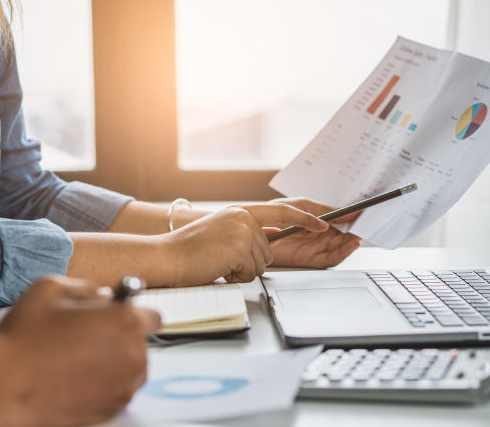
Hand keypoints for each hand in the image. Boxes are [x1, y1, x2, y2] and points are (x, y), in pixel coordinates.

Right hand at [0, 276, 160, 426]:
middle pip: (140, 344)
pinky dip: (103, 384)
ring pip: (130, 369)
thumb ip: (87, 288)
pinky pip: (117, 391)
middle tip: (86, 336)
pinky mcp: (110, 411)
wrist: (3, 386)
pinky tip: (74, 377)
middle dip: (120, 337)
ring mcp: (124, 387)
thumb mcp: (52, 289)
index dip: (134, 312)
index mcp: (126, 321)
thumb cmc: (25, 337)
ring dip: (113, 362)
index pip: (153, 316)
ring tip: (76, 358)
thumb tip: (103, 296)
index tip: (116, 315)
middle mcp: (134, 356)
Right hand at [163, 204, 328, 285]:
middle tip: (223, 260)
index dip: (305, 218)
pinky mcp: (240, 247)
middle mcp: (243, 217)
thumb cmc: (188, 252)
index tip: (325, 223)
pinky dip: (235, 277)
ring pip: (262, 264)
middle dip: (250, 263)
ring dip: (241, 271)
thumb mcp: (221, 233)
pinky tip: (217, 268)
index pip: (281, 212)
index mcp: (240, 211)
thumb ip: (244, 233)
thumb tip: (267, 241)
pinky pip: (251, 273)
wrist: (165, 257)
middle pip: (269, 251)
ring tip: (218, 263)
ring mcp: (242, 231)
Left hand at [264, 197, 360, 267]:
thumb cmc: (273, 213)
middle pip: (344, 236)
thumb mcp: (303, 205)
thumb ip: (324, 210)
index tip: (365, 214)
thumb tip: (345, 213)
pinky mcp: (310, 259)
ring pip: (340, 248)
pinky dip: (342, 254)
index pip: (341, 220)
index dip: (354, 218)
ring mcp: (316, 247)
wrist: (255, 228)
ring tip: (359, 236)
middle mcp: (319, 235)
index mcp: (319, 220)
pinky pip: (330, 259)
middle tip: (366, 227)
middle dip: (356, 232)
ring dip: (351, 243)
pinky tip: (350, 246)